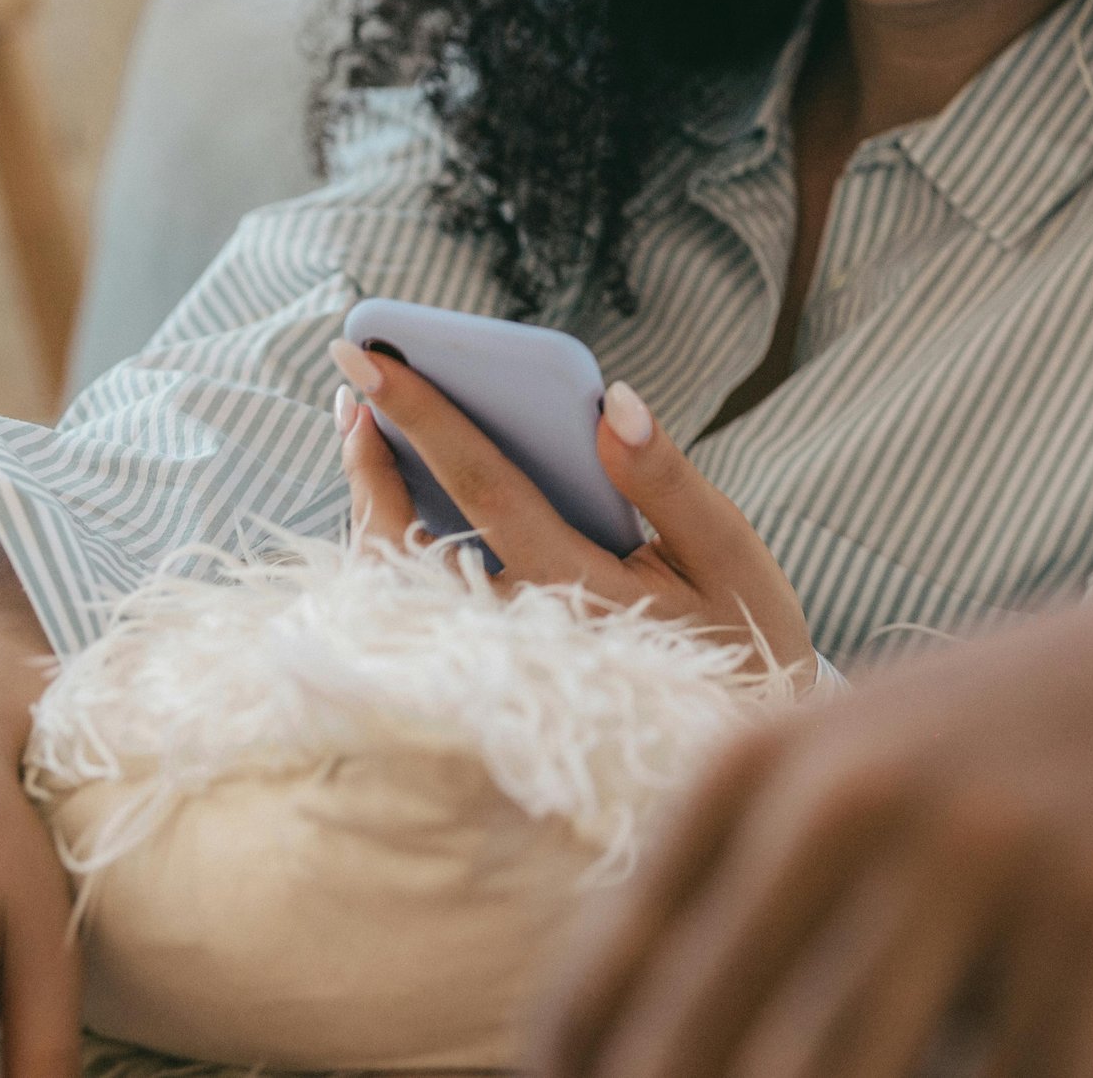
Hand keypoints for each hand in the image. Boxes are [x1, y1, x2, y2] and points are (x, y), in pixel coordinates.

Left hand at [331, 339, 814, 681]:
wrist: (734, 736)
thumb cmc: (738, 630)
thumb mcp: (726, 550)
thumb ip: (665, 478)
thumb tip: (612, 402)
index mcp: (580, 588)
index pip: (486, 488)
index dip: (423, 417)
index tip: (371, 357)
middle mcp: (518, 630)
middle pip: (408, 539)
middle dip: (371, 449)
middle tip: (354, 372)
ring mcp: (493, 658)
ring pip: (397, 581)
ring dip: (371, 494)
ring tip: (363, 419)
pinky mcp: (487, 670)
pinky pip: (412, 608)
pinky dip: (389, 540)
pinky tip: (394, 487)